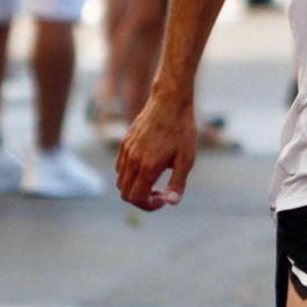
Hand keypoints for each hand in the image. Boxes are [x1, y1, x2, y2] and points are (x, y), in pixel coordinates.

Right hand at [115, 95, 197, 211]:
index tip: (163, 199)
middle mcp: (133, 160)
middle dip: (141, 199)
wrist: (170, 101)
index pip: (136, 198)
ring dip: (134, 187)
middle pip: (125, 193)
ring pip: (120, 180)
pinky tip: (146, 166)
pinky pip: (120, 166)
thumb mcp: (186, 159)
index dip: (149, 205)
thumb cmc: (182, 130)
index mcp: (147, 166)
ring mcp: (126, 150)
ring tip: (154, 179)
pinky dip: (129, 174)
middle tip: (159, 193)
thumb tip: (171, 202)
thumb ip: (177, 183)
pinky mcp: (125, 142)